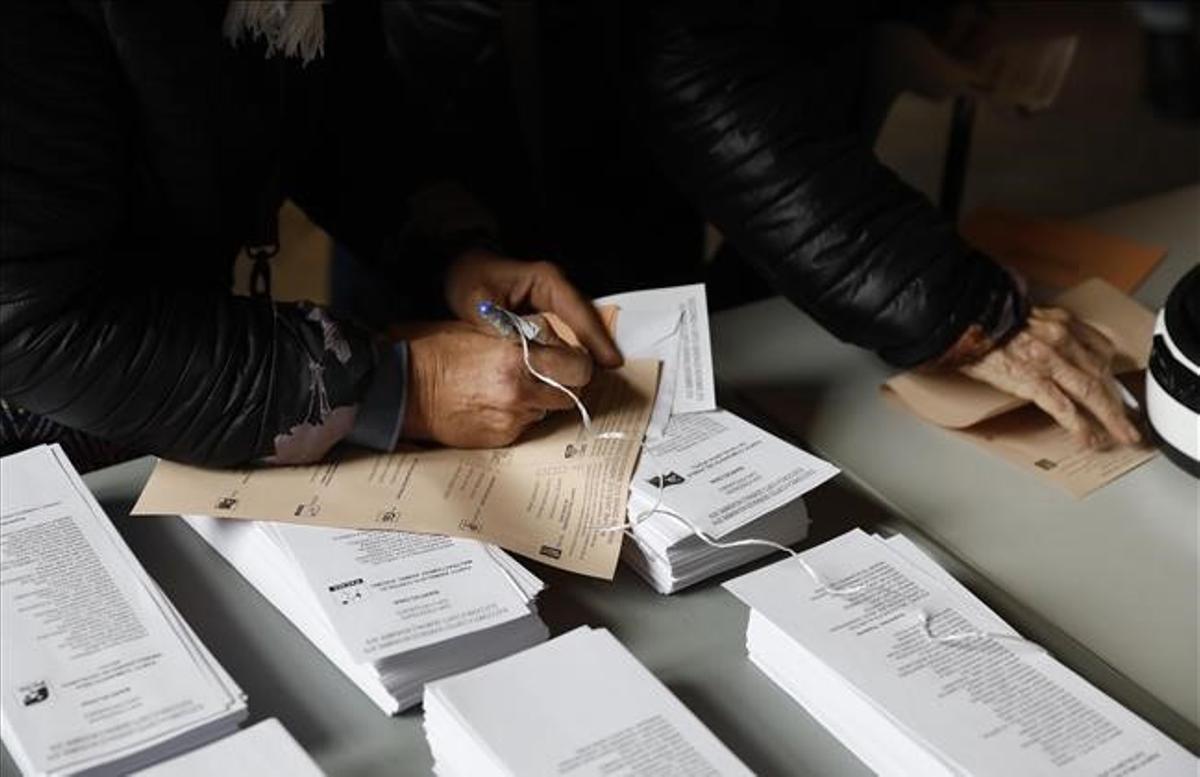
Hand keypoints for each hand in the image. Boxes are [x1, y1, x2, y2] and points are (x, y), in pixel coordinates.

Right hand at [400, 321, 593, 447]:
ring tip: (515, 386)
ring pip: (549, 411)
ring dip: (542, 399)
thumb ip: (524, 338)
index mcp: (518, 359)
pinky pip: (526, 426)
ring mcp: (511, 420)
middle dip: (566, 383)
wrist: (402, 387)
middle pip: (572, 394)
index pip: (578, 368)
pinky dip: (520, 415)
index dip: (578, 363)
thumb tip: (553, 342)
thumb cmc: (436, 352)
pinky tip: (496, 402)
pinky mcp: (500, 438)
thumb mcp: (485, 330)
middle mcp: (520, 393)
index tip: (572, 359)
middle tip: (552, 373)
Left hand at [444, 249, 622, 367]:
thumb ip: (501, 328)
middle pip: (587, 320)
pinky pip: (567, 331)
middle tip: (610, 375)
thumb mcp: (478, 302)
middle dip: (598, 347)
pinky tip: (574, 370)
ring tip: (595, 377)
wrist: (459, 270)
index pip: (579, 311)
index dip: (596, 338)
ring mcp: (554, 300)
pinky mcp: (547, 312)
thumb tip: (524, 353)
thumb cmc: (468, 280)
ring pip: (580, 327)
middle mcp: (556, 288)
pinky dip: (572, 350)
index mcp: (546, 280)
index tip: (610, 361)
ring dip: (588, 350)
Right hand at [959, 307, 1140, 447]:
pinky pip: (1063, 407)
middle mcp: (1062, 339)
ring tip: (1122, 436)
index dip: (1111, 372)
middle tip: (1131, 422)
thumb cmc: (984, 317)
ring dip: (1111, 418)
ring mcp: (1049, 361)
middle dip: (1120, 402)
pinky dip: (1080, 425)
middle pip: (1102, 374)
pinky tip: (1089, 438)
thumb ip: (1040, 328)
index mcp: (1060, 322)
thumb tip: (1041, 345)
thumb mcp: (1022, 313)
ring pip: (1092, 392)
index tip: (1114, 385)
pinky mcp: (1032, 380)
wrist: (961, 315)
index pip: (1100, 348)